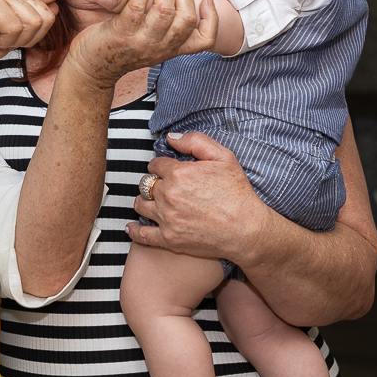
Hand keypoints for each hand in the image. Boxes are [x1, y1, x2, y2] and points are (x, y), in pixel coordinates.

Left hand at [69, 0, 217, 87]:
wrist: (92, 68)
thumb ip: (168, 26)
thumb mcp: (152, 41)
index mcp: (172, 50)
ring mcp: (141, 42)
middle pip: (186, 18)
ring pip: (164, 10)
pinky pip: (138, 5)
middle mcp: (160, 48)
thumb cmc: (122, 48)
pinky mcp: (121, 33)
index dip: (212, 18)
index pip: (205, 40)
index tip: (206, 0)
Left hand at [126, 131, 268, 260]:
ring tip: (152, 202)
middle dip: (153, 183)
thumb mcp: (223, 157)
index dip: (161, 166)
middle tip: (163, 186)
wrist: (246, 229)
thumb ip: (195, 141)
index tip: (167, 170)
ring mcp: (167, 218)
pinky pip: (143, 234)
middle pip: (146, 184)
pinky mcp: (169, 238)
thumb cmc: (237, 192)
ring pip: (141, 205)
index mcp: (178, 173)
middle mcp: (168, 195)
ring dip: (144, 201)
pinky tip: (130, 227)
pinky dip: (134, 230)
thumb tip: (170, 138)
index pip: (156, 165)